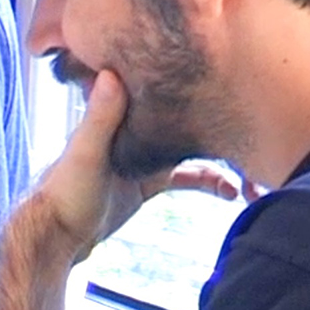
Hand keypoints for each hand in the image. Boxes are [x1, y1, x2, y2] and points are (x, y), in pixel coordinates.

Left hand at [24, 70, 241, 260]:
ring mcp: (142, 156)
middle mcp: (132, 131)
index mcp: (117, 116)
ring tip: (248, 179)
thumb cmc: (64, 194)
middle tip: (251, 135)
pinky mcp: (148, 182)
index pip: (160, 93)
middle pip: (181, 121)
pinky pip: (186, 176)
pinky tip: (231, 193)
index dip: (190, 88)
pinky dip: (209, 181)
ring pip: (189, 149)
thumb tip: (111, 72)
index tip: (226, 82)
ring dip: (218, 159)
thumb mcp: (85, 154)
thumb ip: (100, 118)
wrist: (58, 237)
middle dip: (214, 127)